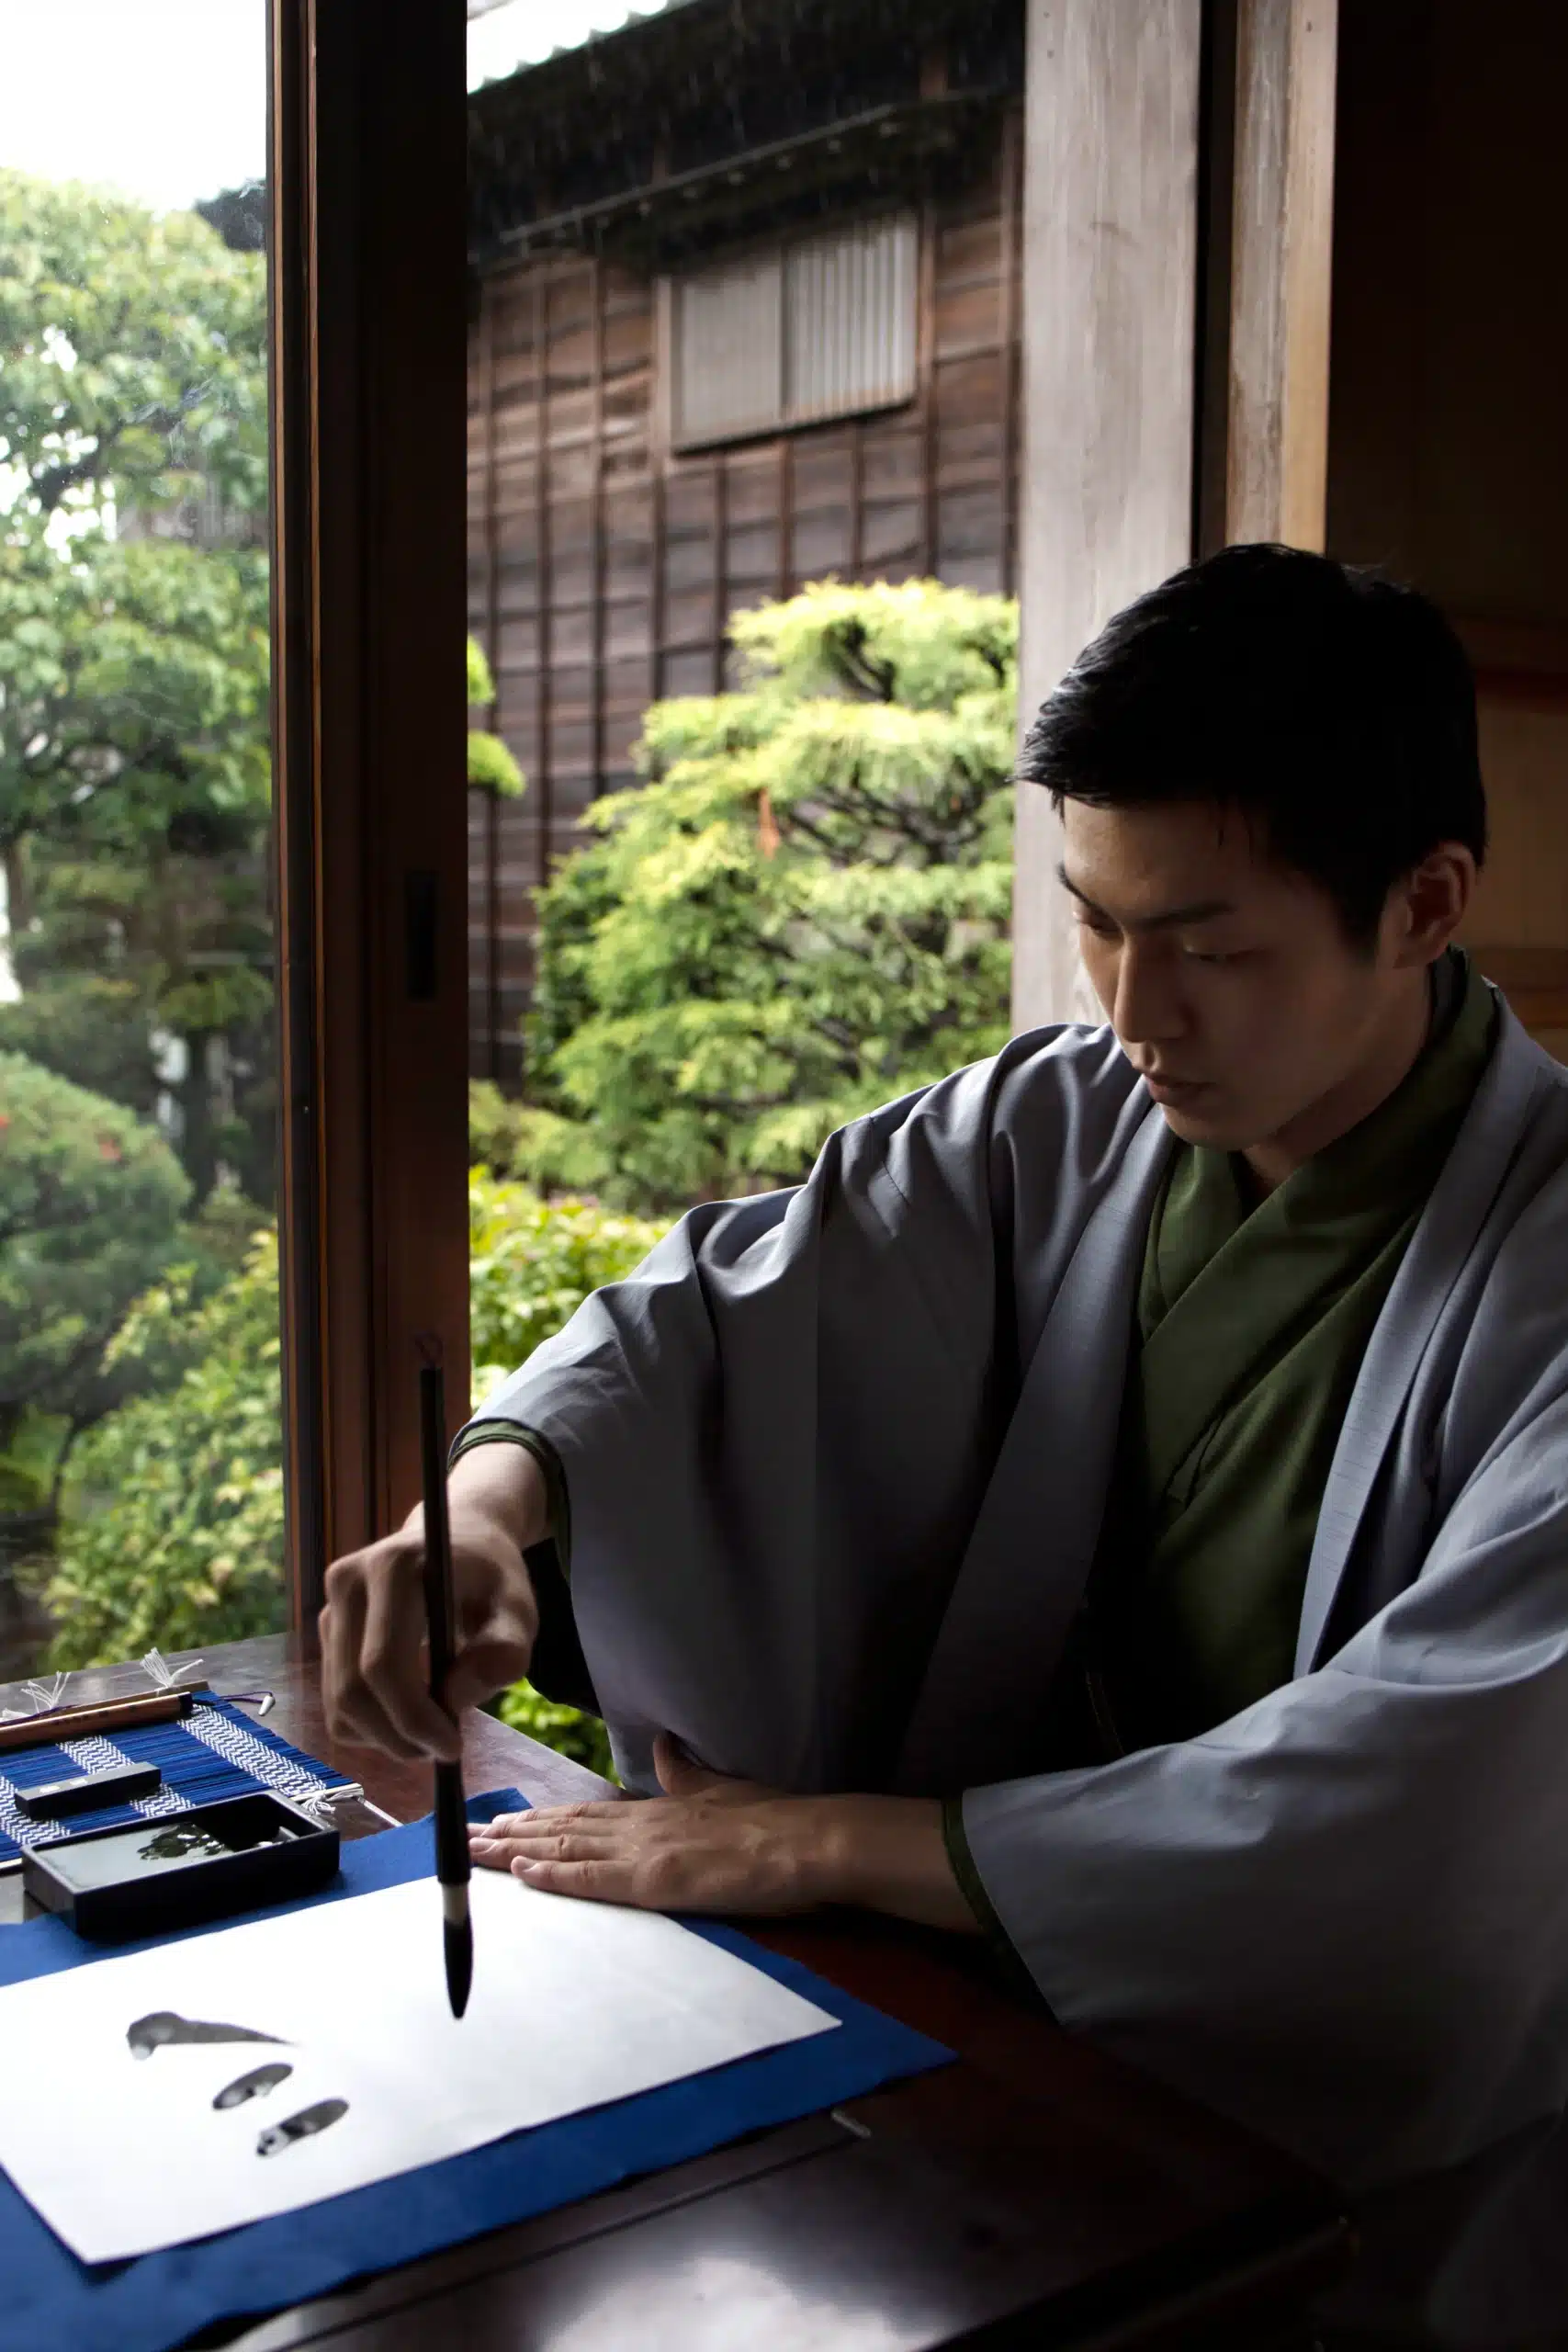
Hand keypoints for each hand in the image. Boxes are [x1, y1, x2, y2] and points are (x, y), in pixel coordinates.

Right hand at [320, 1444, 543, 1762]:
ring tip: (434, 1730)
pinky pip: (336, 1702)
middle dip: (398, 1736)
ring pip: (339, 1704)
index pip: (384, 1664)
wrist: (459, 1539)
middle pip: (352, 1691)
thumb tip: (455, 1701)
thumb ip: (504, 1651)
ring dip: (385, 1737)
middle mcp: (347, 1582)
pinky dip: (371, 1726)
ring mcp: (330, 1606)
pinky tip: (410, 1712)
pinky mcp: (327, 1629)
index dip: (413, 1718)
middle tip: (444, 1749)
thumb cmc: (491, 1579)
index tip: (454, 1747)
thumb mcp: (519, 1609)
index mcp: (393, 1567)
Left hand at [469, 1735, 978, 1932]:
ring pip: (566, 1849)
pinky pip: (595, 1880)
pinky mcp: (658, 1881)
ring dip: (515, 1852)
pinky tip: (521, 1875)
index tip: (500, 1817)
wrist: (811, 1840)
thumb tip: (664, 1749)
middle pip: (561, 1827)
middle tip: (461, 1835)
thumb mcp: (725, 1789)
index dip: (538, 1815)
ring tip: (473, 1852)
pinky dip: (554, 1877)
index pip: (583, 1811)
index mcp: (657, 1808)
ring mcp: (646, 1852)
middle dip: (509, 1833)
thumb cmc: (776, 1821)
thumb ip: (687, 1774)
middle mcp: (642, 1825)